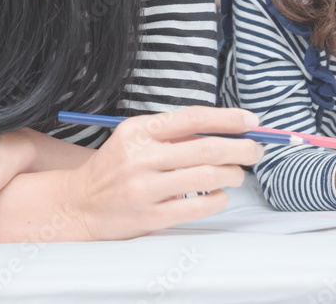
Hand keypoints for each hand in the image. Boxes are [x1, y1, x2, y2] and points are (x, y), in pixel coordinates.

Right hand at [59, 106, 264, 240]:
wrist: (79, 204)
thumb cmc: (115, 168)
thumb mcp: (135, 138)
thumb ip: (174, 133)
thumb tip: (226, 130)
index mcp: (139, 130)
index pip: (194, 118)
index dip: (229, 119)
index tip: (251, 121)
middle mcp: (141, 157)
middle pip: (207, 148)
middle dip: (241, 148)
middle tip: (256, 150)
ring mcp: (145, 189)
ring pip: (208, 177)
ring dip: (233, 175)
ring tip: (237, 174)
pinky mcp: (150, 217)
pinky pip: (199, 206)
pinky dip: (219, 199)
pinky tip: (220, 195)